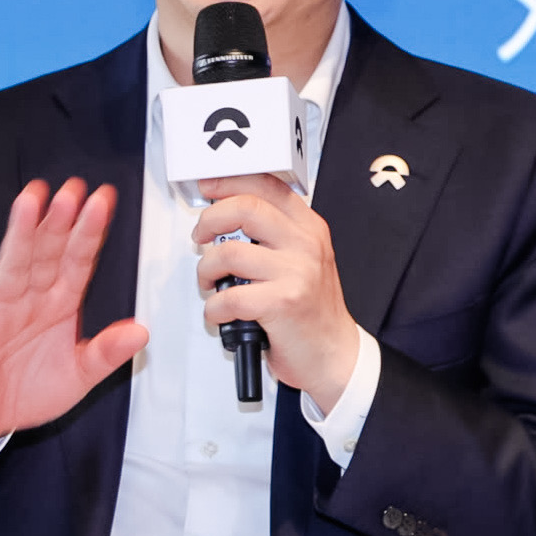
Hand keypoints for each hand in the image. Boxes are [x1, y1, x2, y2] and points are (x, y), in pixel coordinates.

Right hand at [0, 179, 150, 465]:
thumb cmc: (30, 391)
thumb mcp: (78, 376)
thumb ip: (106, 353)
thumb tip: (140, 332)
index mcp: (60, 304)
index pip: (78, 260)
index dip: (91, 231)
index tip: (104, 200)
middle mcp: (31, 297)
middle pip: (47, 252)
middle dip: (59, 221)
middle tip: (72, 188)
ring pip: (13, 263)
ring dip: (21, 232)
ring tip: (31, 200)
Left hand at [190, 174, 356, 396]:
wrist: (333, 354)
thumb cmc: (311, 310)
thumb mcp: (303, 260)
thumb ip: (275, 235)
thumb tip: (227, 215)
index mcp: (310, 229)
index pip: (268, 186)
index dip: (230, 181)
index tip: (208, 187)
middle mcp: (306, 244)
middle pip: (246, 208)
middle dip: (209, 220)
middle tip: (201, 237)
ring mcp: (296, 272)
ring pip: (229, 253)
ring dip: (206, 271)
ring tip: (211, 283)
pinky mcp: (283, 303)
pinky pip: (229, 297)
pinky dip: (214, 308)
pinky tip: (222, 313)